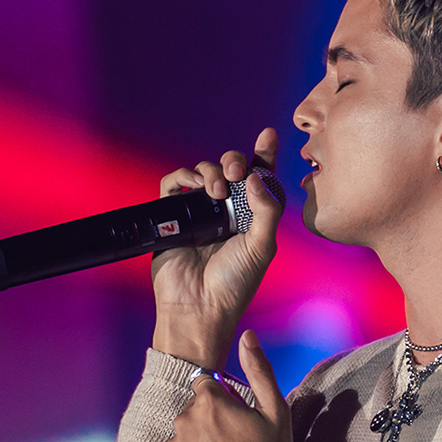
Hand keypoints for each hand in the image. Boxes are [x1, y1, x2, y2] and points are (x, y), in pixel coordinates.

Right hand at [152, 128, 283, 369]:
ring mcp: (200, 212)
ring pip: (204, 171)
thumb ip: (266, 209)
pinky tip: (193, 185)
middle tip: (235, 173)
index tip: (269, 134)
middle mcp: (227, 211)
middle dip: (235, 160)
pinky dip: (182, 176)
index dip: (264, 155)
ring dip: (211, 170)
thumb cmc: (234, 283)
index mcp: (252, 217)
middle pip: (232, 168)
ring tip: (215, 191)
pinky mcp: (173, 216)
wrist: (197, 306)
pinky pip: (173, 184)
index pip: (260, 178)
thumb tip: (255, 177)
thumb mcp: (262, 246)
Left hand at [159, 330, 315, 441]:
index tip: (237, 420)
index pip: (206, 384)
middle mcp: (185, 420)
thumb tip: (247, 335)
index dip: (224, 401)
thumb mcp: (275, 411)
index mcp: (210, 401)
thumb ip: (259, 369)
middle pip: (193, 409)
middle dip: (210, 421)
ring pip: (183, 434)